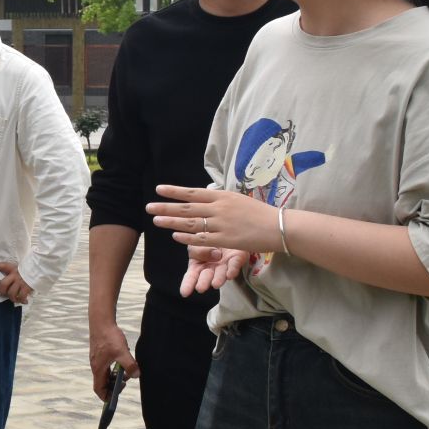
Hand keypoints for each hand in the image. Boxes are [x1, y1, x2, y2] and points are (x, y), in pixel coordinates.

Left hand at [0, 262, 32, 305]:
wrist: (39, 269)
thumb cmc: (28, 269)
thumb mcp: (18, 267)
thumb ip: (12, 271)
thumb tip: (3, 276)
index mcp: (12, 268)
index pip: (1, 266)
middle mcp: (14, 275)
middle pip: (3, 285)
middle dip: (2, 291)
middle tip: (4, 293)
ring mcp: (20, 281)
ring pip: (11, 293)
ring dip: (12, 298)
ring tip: (14, 299)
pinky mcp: (26, 287)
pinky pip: (21, 297)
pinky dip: (22, 300)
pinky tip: (24, 301)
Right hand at [88, 319, 137, 402]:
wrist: (101, 321)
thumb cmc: (109, 336)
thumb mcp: (122, 352)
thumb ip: (130, 365)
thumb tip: (136, 375)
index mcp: (98, 369)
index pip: (98, 389)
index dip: (106, 396)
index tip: (115, 398)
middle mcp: (96, 366)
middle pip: (102, 382)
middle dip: (113, 386)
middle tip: (124, 383)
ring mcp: (97, 359)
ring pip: (105, 374)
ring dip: (115, 376)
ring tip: (125, 371)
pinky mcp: (100, 353)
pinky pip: (107, 366)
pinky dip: (114, 367)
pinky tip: (123, 359)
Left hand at [148, 184, 280, 254]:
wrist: (279, 226)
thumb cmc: (260, 213)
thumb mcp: (238, 199)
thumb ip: (220, 199)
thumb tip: (204, 196)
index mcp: (223, 196)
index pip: (193, 192)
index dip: (175, 191)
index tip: (159, 189)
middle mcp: (219, 208)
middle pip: (187, 207)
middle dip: (166, 206)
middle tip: (149, 206)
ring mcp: (222, 224)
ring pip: (191, 223)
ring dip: (171, 221)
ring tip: (156, 220)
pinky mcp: (226, 240)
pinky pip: (201, 239)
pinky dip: (187, 237)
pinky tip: (175, 235)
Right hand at [181, 245, 250, 295]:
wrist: (223, 232)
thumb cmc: (206, 239)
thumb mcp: (196, 242)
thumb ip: (198, 250)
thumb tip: (214, 255)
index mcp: (198, 265)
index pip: (191, 276)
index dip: (187, 285)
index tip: (184, 293)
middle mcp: (212, 268)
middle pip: (206, 276)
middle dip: (203, 282)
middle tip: (200, 288)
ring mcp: (225, 265)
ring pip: (221, 273)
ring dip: (218, 279)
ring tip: (215, 284)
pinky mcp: (237, 258)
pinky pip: (235, 264)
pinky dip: (233, 270)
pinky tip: (230, 275)